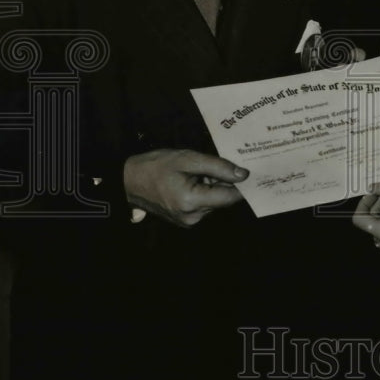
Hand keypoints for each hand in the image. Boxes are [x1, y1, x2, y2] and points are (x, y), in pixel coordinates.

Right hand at [123, 148, 248, 227]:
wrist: (128, 181)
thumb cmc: (156, 166)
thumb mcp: (188, 159)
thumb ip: (217, 167)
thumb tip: (243, 175)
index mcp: (192, 202)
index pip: (230, 196)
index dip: (242, 184)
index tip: (251, 170)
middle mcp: (193, 217)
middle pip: (222, 199)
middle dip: (223, 182)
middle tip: (217, 164)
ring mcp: (188, 221)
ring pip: (214, 202)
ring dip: (212, 187)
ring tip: (198, 172)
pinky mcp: (185, 220)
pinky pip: (204, 205)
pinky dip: (204, 192)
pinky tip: (193, 181)